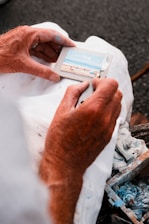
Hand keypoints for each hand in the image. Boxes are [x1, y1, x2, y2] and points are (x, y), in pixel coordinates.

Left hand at [0, 26, 74, 80]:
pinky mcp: (22, 46)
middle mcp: (28, 35)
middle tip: (66, 56)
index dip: (63, 41)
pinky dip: (43, 55)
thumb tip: (53, 76)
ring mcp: (24, 40)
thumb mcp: (24, 65)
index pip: (52, 35)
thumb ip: (41, 71)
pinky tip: (49, 61)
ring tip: (59, 60)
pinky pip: (36, 49)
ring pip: (42, 45)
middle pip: (48, 39)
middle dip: (58, 49)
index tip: (71, 46)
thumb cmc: (0, 56)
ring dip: (51, 53)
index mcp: (30, 34)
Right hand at [39, 78, 121, 223]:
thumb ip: (73, 92)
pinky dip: (109, 110)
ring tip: (94, 104)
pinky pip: (115, 117)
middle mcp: (105, 118)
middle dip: (106, 88)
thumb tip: (82, 85)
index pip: (111, 85)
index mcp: (93, 109)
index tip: (93, 84)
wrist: (65, 164)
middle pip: (117, 93)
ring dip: (109, 99)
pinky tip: (96, 115)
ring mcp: (109, 128)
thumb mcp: (61, 111)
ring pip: (118, 105)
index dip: (102, 80)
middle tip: (94, 92)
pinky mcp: (109, 136)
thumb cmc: (60, 141)